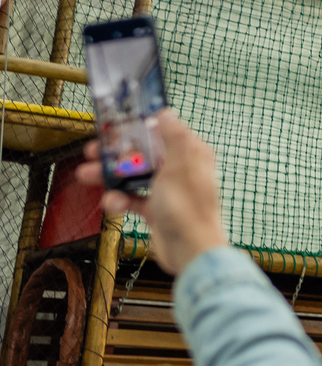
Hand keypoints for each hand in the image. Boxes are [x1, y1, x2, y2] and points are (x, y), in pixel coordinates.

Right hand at [78, 111, 226, 274]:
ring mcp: (168, 190)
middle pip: (144, 154)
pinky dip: (121, 200)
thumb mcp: (179, 166)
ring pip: (135, 176)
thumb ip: (173, 138)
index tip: (115, 127)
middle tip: (92, 152)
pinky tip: (112, 203)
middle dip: (116, 153)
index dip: (138, 129)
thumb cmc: (188, 208)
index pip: (163, 133)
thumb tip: (166, 113)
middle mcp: (181, 170)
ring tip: (85, 175)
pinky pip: (134, 199)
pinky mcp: (158, 209)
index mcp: (191, 154)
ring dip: (110, 176)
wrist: (191, 251)